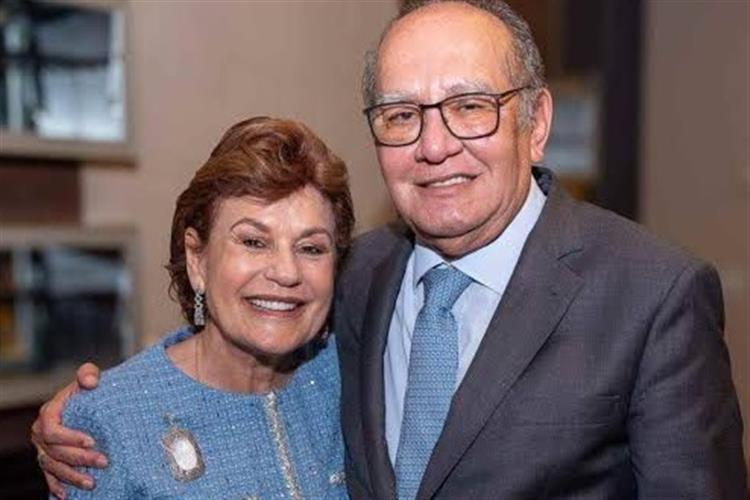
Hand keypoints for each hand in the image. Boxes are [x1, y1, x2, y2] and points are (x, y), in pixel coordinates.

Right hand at [30, 362, 107, 498]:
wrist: (88, 401)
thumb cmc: (89, 389)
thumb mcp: (89, 376)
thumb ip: (88, 374)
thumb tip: (90, 381)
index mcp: (48, 413)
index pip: (52, 430)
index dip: (70, 438)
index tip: (92, 441)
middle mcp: (41, 433)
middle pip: (56, 451)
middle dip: (79, 459)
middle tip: (104, 462)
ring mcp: (43, 449)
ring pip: (53, 467)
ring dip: (71, 477)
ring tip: (92, 483)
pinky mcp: (49, 460)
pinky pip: (49, 476)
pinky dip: (57, 486)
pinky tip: (67, 495)